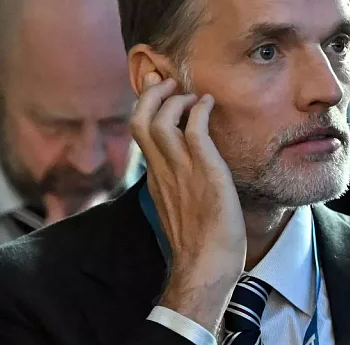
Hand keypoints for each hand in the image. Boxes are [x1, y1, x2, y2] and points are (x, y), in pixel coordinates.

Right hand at [130, 73, 245, 333]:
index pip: (141, 135)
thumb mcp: (180, 210)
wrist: (206, 269)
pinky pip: (195, 132)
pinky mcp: (205, 174)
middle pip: (140, 121)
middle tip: (167, 81)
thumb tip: (183, 175)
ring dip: (175, 99)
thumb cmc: (200, 244)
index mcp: (155, 179)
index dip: (146, 107)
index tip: (156, 90)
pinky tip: (209, 104)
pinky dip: (200, 111)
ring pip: (160, 122)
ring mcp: (181, 172)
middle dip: (151, 94)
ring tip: (190, 92)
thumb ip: (177, 188)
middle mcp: (162, 172)